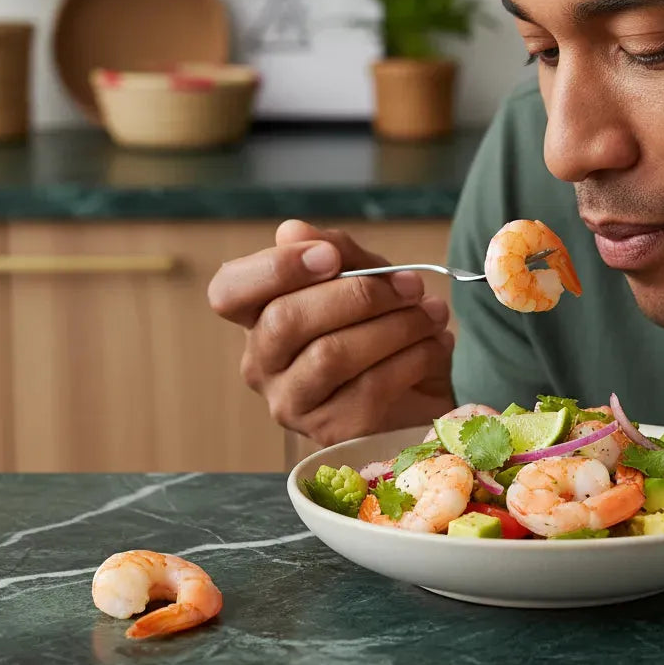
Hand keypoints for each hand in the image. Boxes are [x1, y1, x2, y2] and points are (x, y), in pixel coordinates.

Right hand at [208, 219, 455, 444]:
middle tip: (409, 284)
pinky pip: (370, 387)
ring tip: (431, 313)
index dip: (274, 268)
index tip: (330, 256)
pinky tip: (435, 343)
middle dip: (357, 294)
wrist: (425, 390)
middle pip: (284, 319)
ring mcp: (292, 405)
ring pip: (331, 354)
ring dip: (395, 325)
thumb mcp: (365, 277)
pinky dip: (413, 357)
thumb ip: (335, 251)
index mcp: (259, 317)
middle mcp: (262, 365)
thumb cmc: (383, 327)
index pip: (228, 292)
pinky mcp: (332, 433)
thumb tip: (291, 231)